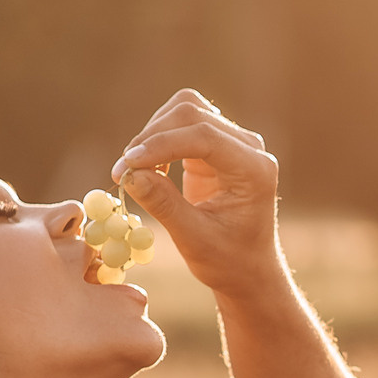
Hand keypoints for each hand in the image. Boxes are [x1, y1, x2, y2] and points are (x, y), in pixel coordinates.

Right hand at [112, 90, 288, 302]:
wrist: (247, 267)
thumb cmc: (228, 260)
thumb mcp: (194, 240)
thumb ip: (165, 205)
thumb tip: (131, 174)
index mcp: (254, 170)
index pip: (205, 136)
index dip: (162, 144)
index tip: (128, 165)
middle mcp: (248, 147)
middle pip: (191, 113)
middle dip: (151, 138)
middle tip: (123, 173)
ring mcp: (233, 142)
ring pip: (184, 110)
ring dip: (152, 135)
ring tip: (134, 171)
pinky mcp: (215, 144)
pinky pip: (180, 125)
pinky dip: (157, 140)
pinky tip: (148, 169)